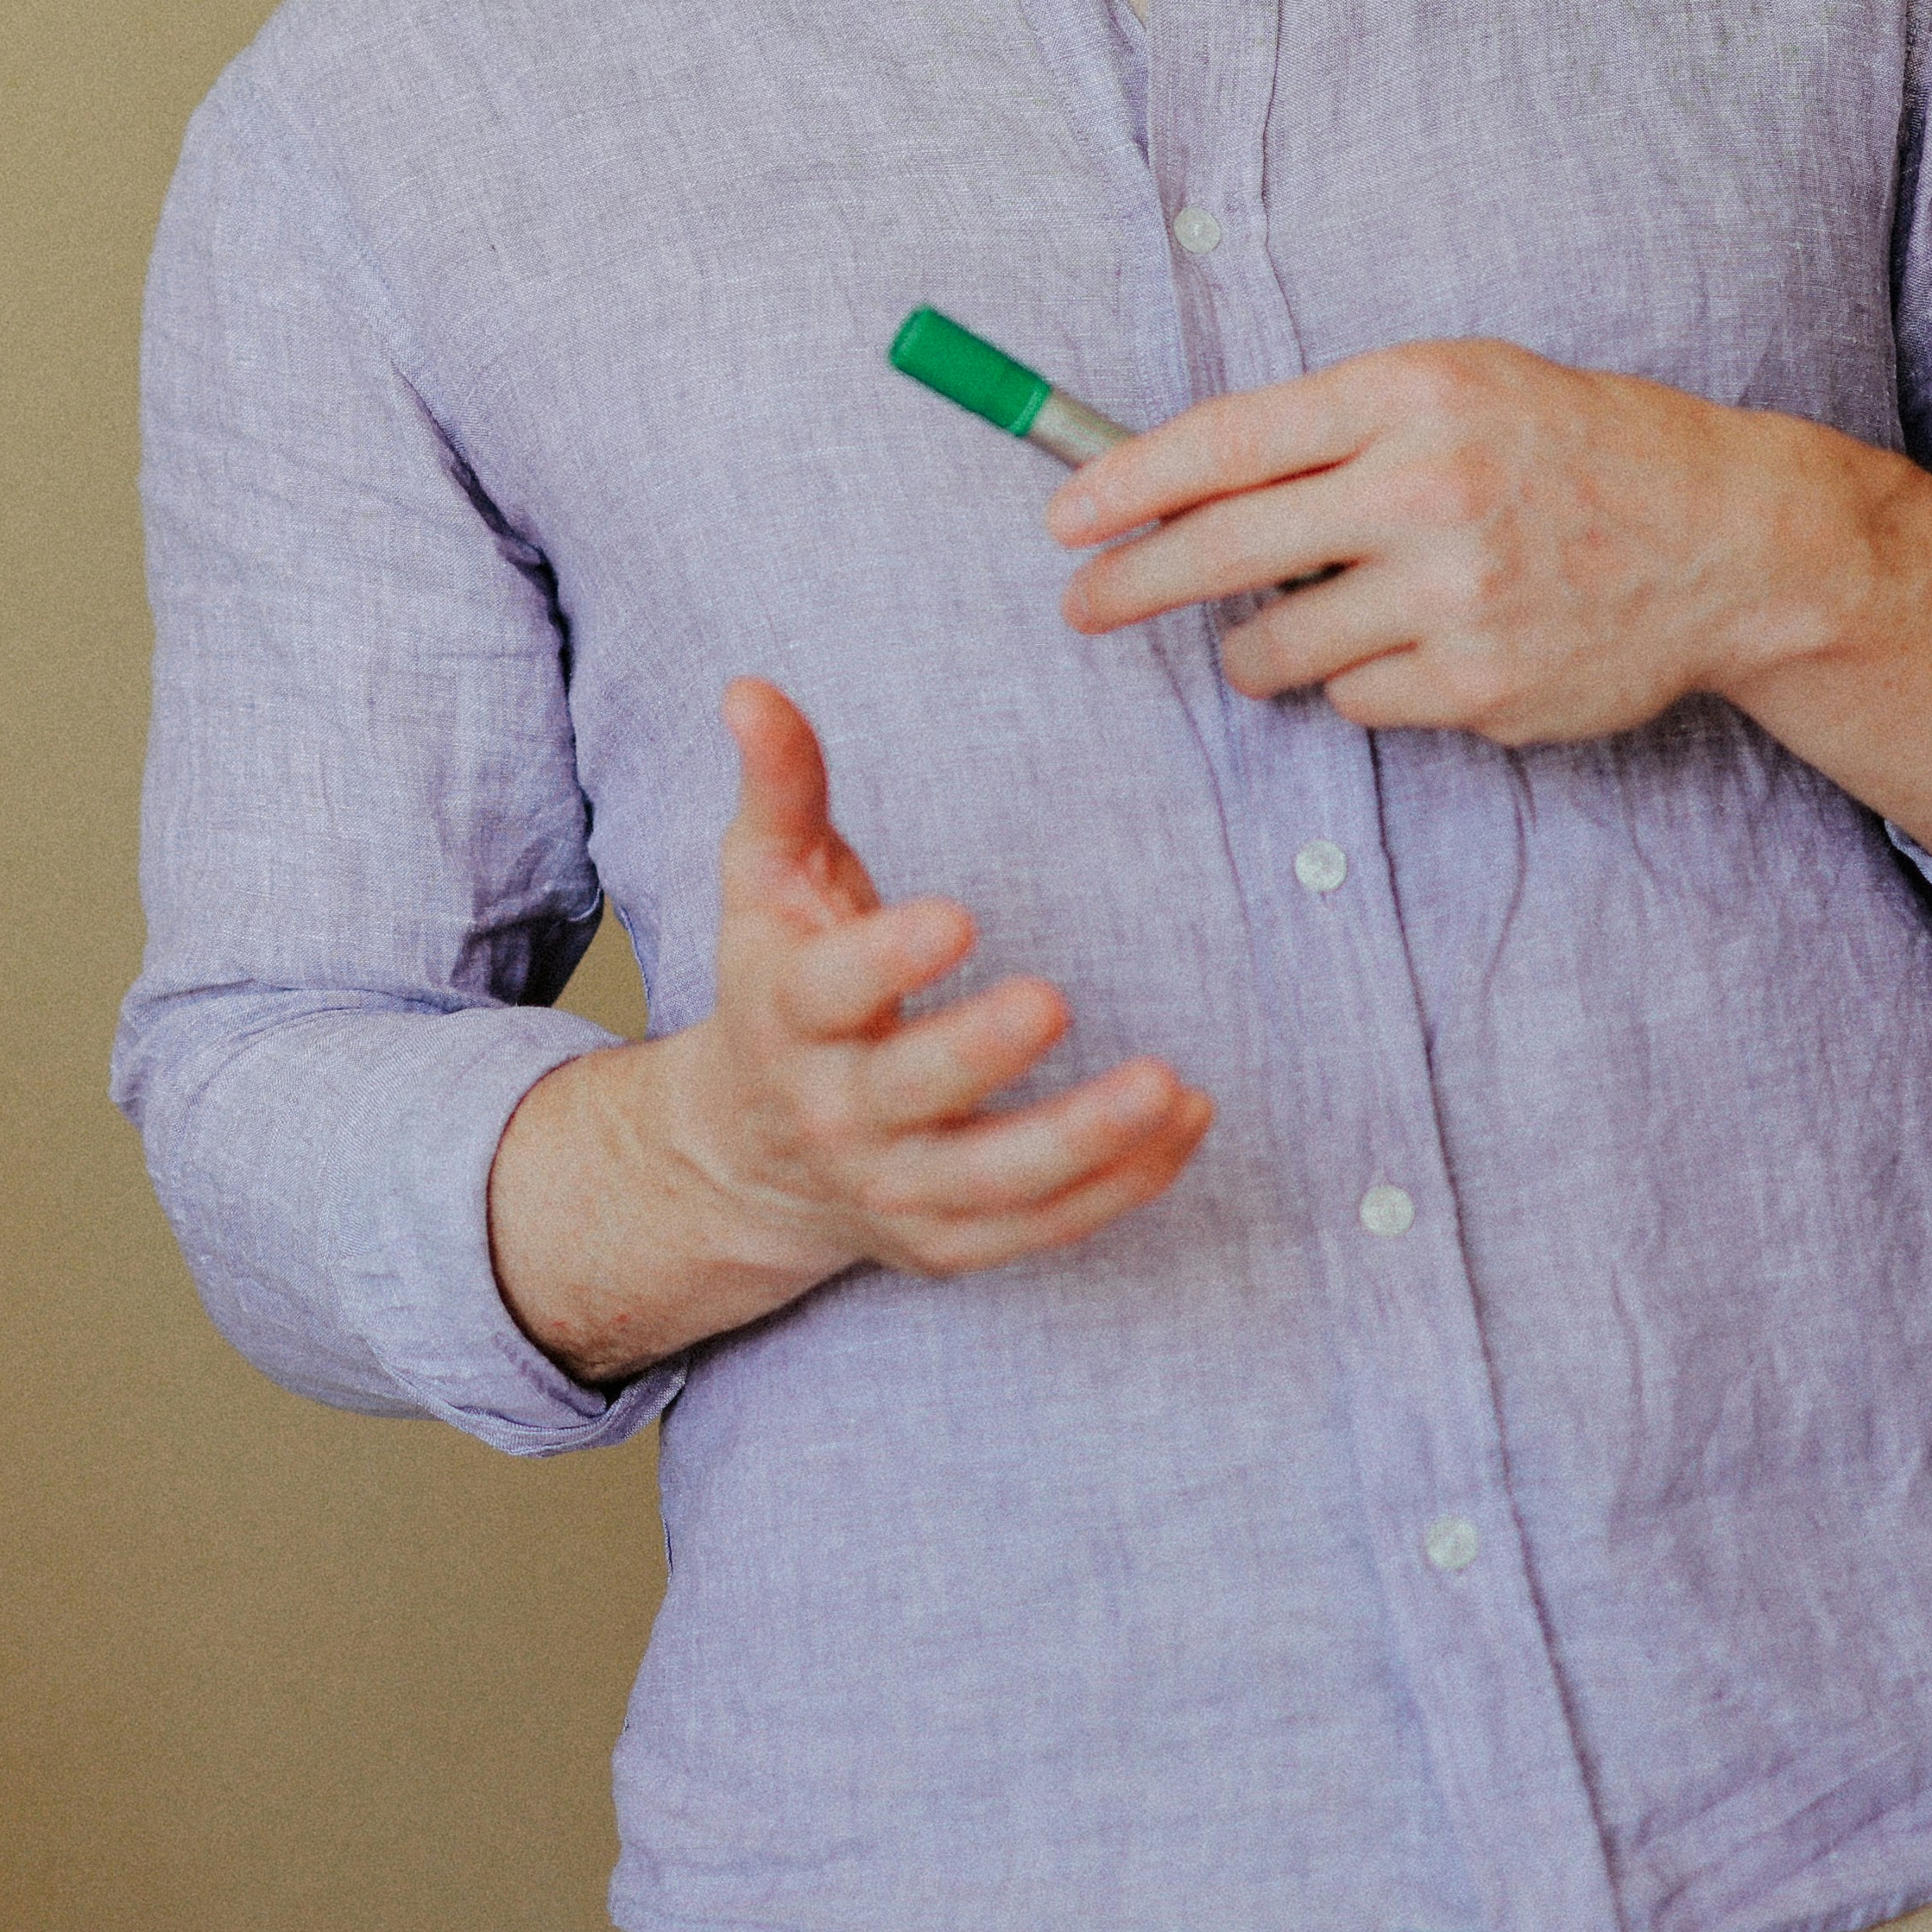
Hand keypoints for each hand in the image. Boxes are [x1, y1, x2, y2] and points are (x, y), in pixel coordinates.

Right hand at [489, 678, 1209, 1381]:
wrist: (747, 1157)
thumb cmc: (778, 986)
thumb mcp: (763, 884)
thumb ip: (780, 787)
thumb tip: (750, 688)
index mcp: (787, 1017)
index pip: (829, 993)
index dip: (887, 959)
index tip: (958, 914)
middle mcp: (833, 1112)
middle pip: (908, 1092)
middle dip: (979, 1052)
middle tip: (1053, 999)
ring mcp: (893, 1188)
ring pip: (992, 1180)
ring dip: (1083, 1139)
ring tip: (1165, 1085)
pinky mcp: (949, 1242)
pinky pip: (1041, 1227)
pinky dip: (1118, 1186)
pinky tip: (1184, 1123)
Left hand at [1043, 338, 1931, 891]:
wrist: (1727, 538)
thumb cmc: (1568, 447)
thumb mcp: (1453, 387)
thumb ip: (1325, 424)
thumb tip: (1176, 480)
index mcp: (1408, 396)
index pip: (1225, 441)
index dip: (1124, 485)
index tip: (1062, 519)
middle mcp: (1425, 492)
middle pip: (1221, 552)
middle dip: (1131, 586)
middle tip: (1083, 606)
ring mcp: (1455, 596)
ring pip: (1279, 646)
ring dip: (1258, 647)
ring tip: (1289, 627)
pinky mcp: (1481, 684)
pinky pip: (1360, 701)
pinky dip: (1364, 683)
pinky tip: (1420, 645)